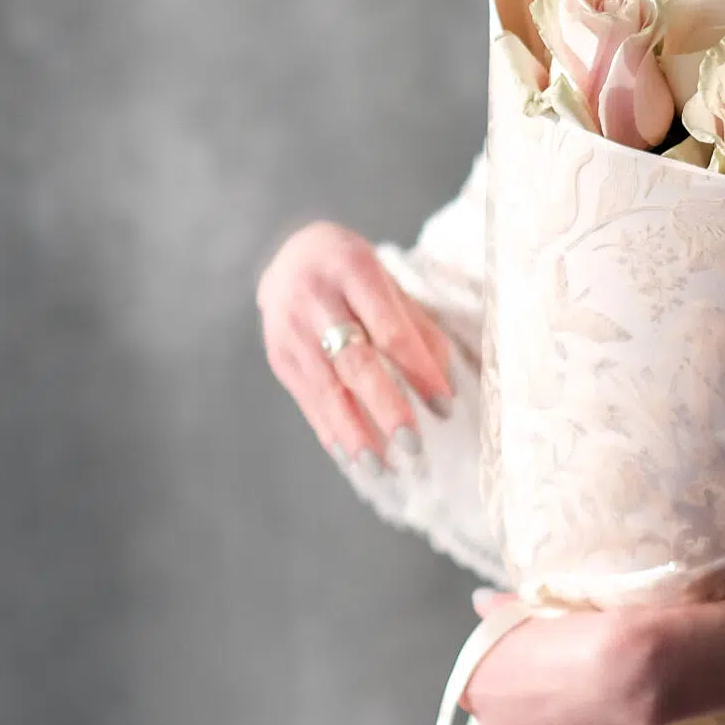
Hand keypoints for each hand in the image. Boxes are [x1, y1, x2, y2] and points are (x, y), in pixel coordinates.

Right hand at [256, 221, 454, 465]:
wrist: (291, 255)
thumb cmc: (356, 275)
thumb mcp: (390, 284)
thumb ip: (418, 330)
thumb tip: (445, 388)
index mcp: (353, 270)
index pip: (391, 330)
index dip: (419, 371)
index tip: (444, 408)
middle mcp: (316, 299)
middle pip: (354, 362)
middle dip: (385, 408)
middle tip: (413, 446)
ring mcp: (290, 330)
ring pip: (326, 389)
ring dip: (355, 433)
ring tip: (382, 468)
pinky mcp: (278, 356)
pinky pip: (308, 400)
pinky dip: (331, 430)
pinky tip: (352, 456)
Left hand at [459, 590, 661, 724]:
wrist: (624, 667)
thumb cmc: (571, 633)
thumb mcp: (529, 612)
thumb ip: (499, 612)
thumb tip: (480, 600)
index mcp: (477, 690)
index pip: (474, 691)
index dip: (497, 680)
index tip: (520, 668)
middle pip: (501, 721)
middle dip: (519, 708)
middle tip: (551, 682)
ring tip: (577, 701)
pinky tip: (593, 724)